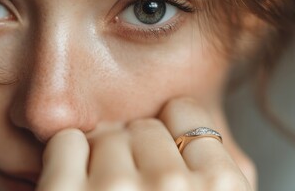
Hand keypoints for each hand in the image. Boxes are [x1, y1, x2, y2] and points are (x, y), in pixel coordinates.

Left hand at [36, 97, 252, 190]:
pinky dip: (66, 158)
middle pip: (143, 123)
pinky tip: (76, 185)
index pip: (186, 111)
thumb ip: (228, 169)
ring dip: (100, 157)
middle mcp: (173, 188)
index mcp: (222, 187)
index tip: (159, 154)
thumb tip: (221, 128)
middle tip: (129, 184)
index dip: (169, 130)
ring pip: (105, 132)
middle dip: (134, 148)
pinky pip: (66, 143)